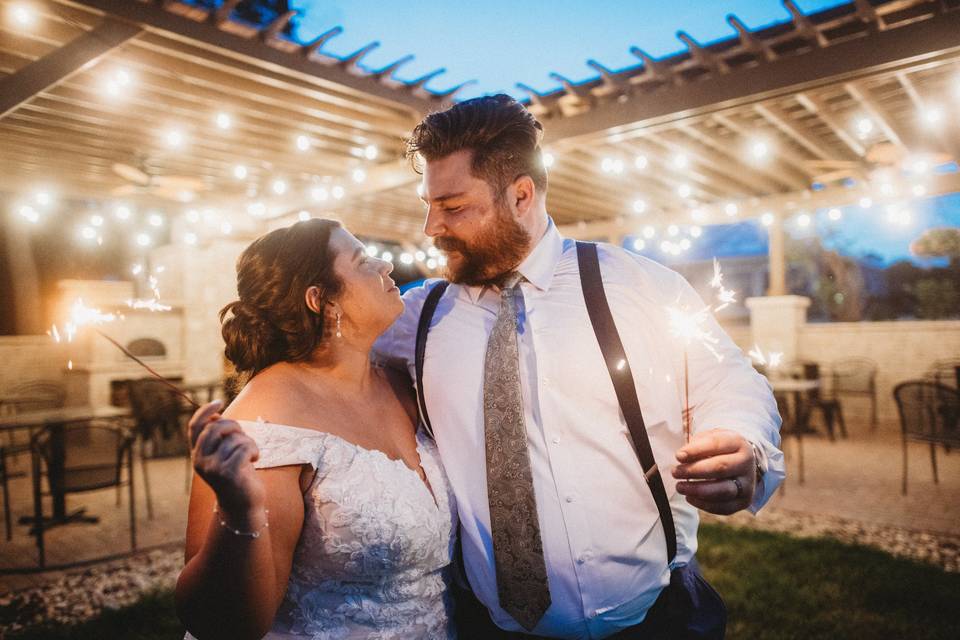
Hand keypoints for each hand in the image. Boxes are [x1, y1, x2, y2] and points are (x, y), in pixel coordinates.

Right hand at [188, 400, 264, 521]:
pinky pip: (244, 448)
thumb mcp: (224, 455)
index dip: (205, 411)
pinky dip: (254, 449)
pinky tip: (255, 459)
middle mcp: (200, 460)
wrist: (242, 505)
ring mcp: (212, 467)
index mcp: (197, 454)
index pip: (195, 426)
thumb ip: (219, 438)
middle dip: (235, 426)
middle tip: (244, 438)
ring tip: (251, 454)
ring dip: (248, 442)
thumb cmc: (237, 475)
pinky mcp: (228, 473)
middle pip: (216, 427)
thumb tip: (216, 415)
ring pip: (234, 438)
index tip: (220, 401)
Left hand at [672, 429, 754, 514]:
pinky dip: (704, 504)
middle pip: (721, 468)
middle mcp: (747, 463)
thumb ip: (696, 445)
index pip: (717, 444)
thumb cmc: (718, 449)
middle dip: (694, 471)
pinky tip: (689, 497)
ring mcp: (747, 484)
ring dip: (697, 490)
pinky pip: (723, 507)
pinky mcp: (743, 502)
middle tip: (675, 472)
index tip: (678, 456)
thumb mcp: (709, 439)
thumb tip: (682, 457)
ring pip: (723, 490)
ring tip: (680, 487)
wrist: (739, 463)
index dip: (696, 450)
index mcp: (738, 443)